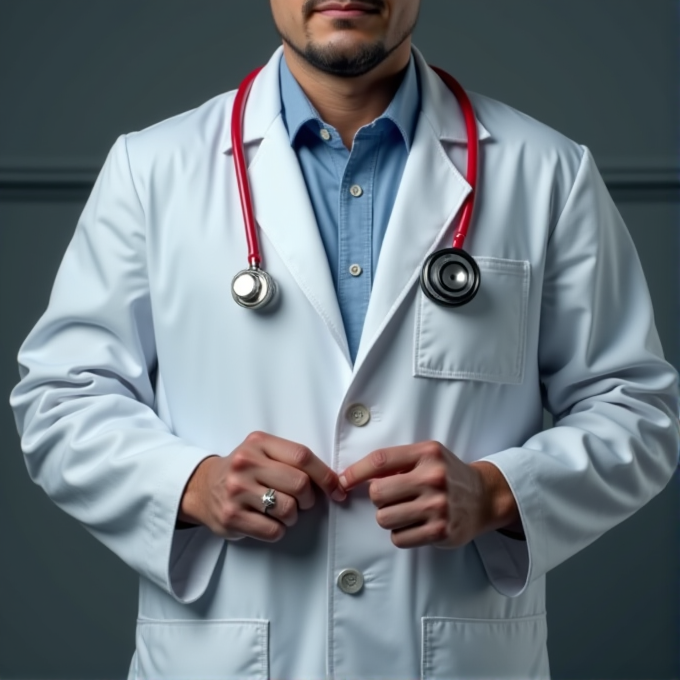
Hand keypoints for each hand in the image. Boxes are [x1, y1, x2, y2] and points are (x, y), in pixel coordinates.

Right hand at [177, 431, 345, 541]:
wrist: (202, 488)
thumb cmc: (243, 471)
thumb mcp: (263, 452)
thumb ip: (292, 460)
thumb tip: (333, 482)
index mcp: (258, 443)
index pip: (302, 456)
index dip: (325, 475)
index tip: (337, 489)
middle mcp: (245, 463)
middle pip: (300, 484)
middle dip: (308, 498)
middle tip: (302, 501)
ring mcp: (236, 491)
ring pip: (288, 509)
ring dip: (292, 516)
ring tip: (280, 511)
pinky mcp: (231, 517)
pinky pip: (273, 530)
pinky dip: (278, 530)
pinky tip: (267, 521)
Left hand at [339, 441, 519, 548]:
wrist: (484, 497)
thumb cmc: (448, 474)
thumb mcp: (427, 456)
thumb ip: (398, 462)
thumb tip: (355, 476)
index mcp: (427, 453)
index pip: (380, 461)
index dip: (356, 472)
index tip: (342, 481)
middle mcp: (433, 478)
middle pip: (378, 493)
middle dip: (380, 498)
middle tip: (394, 498)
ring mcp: (437, 506)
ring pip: (384, 518)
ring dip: (389, 518)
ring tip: (407, 511)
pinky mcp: (440, 531)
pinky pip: (398, 538)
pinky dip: (401, 534)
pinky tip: (416, 525)